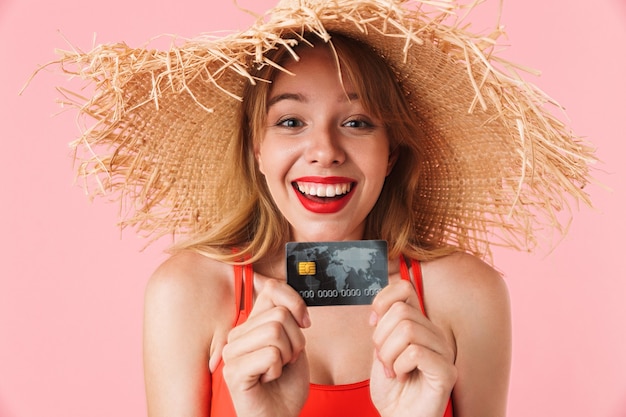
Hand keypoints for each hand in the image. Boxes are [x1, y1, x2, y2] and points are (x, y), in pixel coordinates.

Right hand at [220, 278, 310, 416]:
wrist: (280, 415)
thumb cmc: (286, 384)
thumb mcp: (294, 343)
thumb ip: (288, 318)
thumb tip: (290, 299)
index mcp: (251, 323)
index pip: (272, 289)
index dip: (295, 301)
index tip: (305, 322)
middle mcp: (238, 334)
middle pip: (279, 314)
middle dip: (296, 340)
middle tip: (287, 360)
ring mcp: (232, 352)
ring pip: (275, 332)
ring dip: (288, 355)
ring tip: (277, 369)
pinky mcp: (233, 371)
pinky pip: (270, 355)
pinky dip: (278, 370)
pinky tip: (268, 379)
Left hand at [369, 280, 456, 416]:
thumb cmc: (391, 387)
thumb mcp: (381, 348)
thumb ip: (383, 325)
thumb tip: (380, 305)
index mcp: (420, 324)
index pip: (404, 288)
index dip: (382, 301)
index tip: (372, 323)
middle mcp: (435, 334)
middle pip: (401, 311)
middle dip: (381, 337)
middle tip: (383, 359)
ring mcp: (443, 351)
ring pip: (407, 330)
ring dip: (388, 354)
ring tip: (392, 370)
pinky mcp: (447, 372)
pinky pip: (415, 352)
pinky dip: (399, 366)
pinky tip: (401, 377)